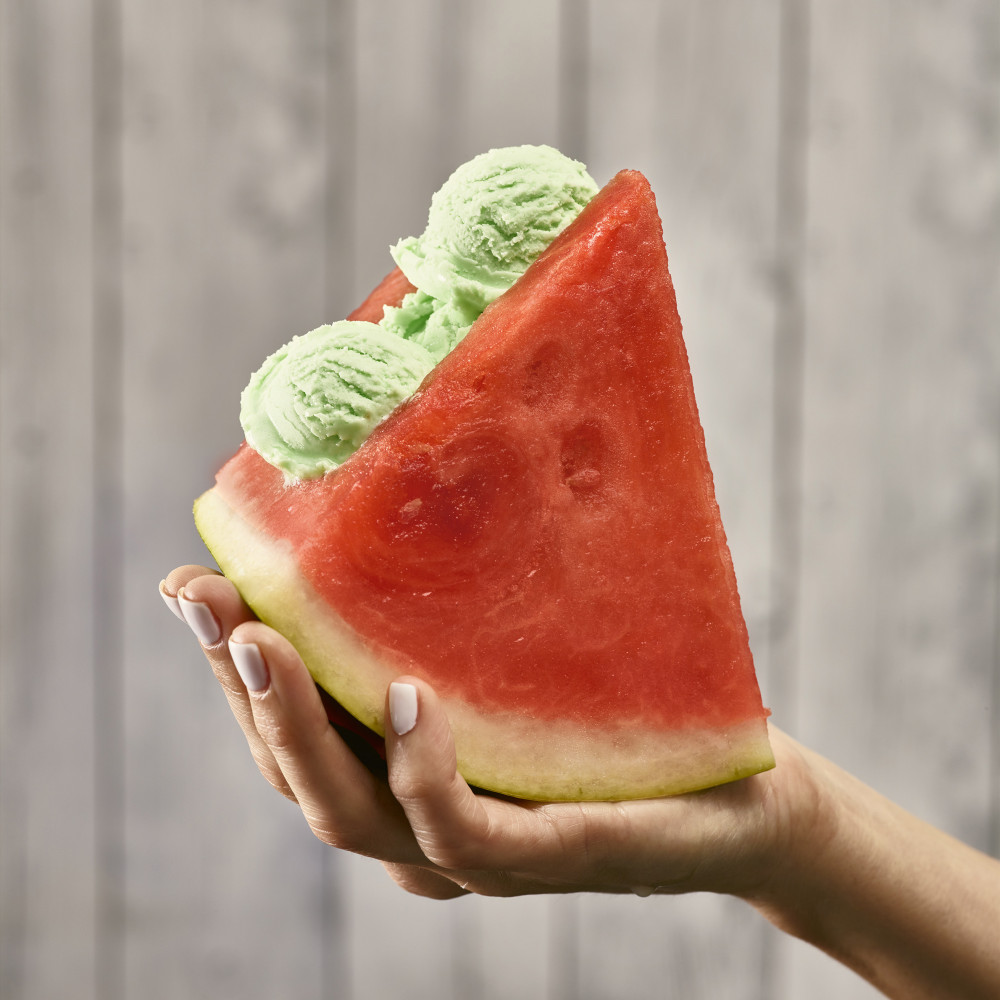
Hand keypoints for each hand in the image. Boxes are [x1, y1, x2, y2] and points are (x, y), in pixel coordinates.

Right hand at [160, 565, 821, 900]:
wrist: (748, 786)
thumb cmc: (633, 704)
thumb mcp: (534, 644)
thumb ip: (466, 610)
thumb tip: (409, 497)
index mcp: (408, 771)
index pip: (296, 734)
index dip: (232, 668)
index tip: (192, 582)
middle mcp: (424, 821)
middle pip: (299, 776)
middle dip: (240, 689)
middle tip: (204, 596)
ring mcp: (480, 851)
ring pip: (352, 814)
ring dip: (294, 729)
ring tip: (262, 639)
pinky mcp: (548, 857)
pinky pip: (461, 836)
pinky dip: (418, 772)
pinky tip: (403, 696)